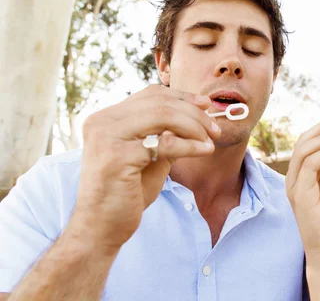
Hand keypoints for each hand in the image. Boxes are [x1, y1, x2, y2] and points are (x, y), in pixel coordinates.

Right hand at [68, 84, 220, 251]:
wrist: (101, 228)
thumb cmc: (126, 193)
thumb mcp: (149, 156)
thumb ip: (165, 134)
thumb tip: (197, 113)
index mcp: (106, 118)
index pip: (151, 94)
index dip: (182, 97)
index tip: (206, 105)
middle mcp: (102, 122)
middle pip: (160, 102)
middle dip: (194, 113)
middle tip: (215, 129)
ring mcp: (107, 137)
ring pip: (164, 116)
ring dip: (194, 126)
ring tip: (211, 140)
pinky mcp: (117, 156)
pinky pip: (165, 143)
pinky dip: (190, 145)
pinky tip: (205, 151)